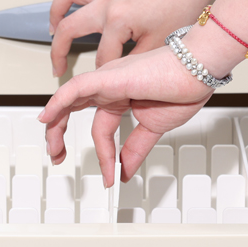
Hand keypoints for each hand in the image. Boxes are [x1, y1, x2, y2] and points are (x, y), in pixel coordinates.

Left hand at [39, 46, 214, 186]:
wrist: (200, 68)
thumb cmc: (185, 85)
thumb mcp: (155, 127)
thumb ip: (136, 148)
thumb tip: (125, 171)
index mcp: (121, 96)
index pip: (101, 130)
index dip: (103, 156)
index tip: (110, 178)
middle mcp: (110, 87)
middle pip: (74, 109)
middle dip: (60, 134)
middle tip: (57, 157)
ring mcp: (108, 80)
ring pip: (69, 100)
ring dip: (56, 125)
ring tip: (52, 148)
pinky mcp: (109, 76)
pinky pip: (75, 88)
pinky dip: (58, 102)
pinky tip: (47, 116)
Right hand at [48, 0, 209, 76]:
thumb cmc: (181, 7)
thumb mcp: (158, 46)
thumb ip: (134, 63)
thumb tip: (120, 77)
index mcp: (118, 21)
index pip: (102, 58)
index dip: (103, 75)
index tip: (105, 85)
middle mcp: (107, 2)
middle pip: (69, 28)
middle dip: (58, 51)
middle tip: (57, 67)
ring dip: (56, 10)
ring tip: (52, 27)